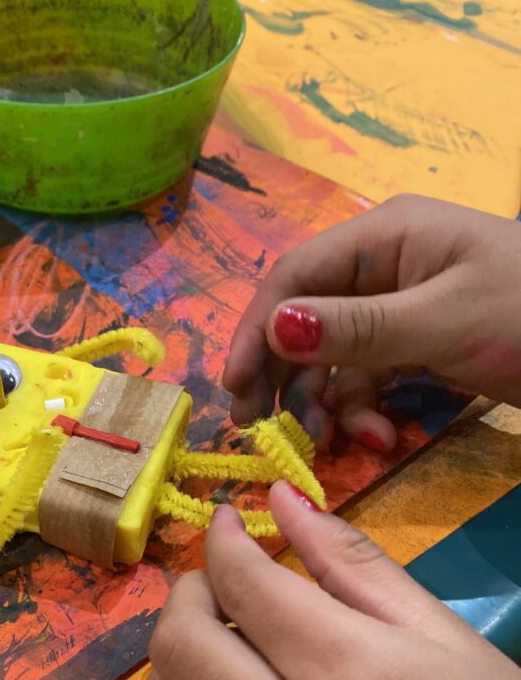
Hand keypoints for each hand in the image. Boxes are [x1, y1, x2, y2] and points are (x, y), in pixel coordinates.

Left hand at [134, 483, 520, 679]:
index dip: (223, 541)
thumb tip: (276, 496)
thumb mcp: (434, 627)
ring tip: (222, 652)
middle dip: (188, 595)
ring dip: (177, 665)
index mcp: (346, 671)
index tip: (227, 526)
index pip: (241, 583)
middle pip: (178, 646)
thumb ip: (347, 559)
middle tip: (222, 588)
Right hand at [224, 195, 520, 450]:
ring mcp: (401, 308)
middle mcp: (383, 267)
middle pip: (306, 318)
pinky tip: (380, 435)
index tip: (234, 388)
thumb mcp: (444, 321)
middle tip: (261, 428)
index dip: (257, 330)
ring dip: (328, 401)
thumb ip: (356, 327)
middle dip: (283, 374)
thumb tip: (273, 327)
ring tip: (339, 442)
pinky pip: (370, 377)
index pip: (295, 276)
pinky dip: (365, 408)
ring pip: (334, 356)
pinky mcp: (420, 345)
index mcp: (385, 237)